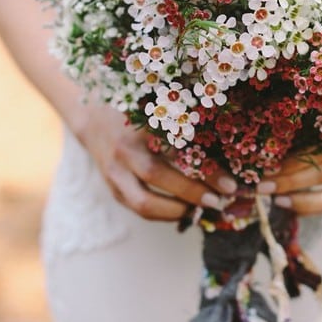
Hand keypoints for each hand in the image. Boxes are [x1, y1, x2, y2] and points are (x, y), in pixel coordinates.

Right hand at [75, 103, 236, 220]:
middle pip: (156, 175)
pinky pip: (138, 209)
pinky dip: (163, 215)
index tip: (229, 183)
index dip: (203, 168)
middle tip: (218, 201)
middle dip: (191, 193)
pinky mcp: (112, 188)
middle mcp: (124, 149)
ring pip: (143, 202)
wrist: (92, 117)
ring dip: (176, 211)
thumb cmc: (137, 109)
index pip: (175, 148)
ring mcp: (115, 172)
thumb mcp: (159, 107)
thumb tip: (226, 144)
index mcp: (139, 124)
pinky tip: (183, 212)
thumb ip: (184, 122)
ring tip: (201, 211)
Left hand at [266, 118, 321, 216]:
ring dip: (303, 201)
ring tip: (277, 201)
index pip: (321, 150)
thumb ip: (306, 123)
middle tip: (263, 187)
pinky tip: (293, 206)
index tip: (265, 167)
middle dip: (291, 182)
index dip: (293, 162)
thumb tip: (268, 146)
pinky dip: (314, 206)